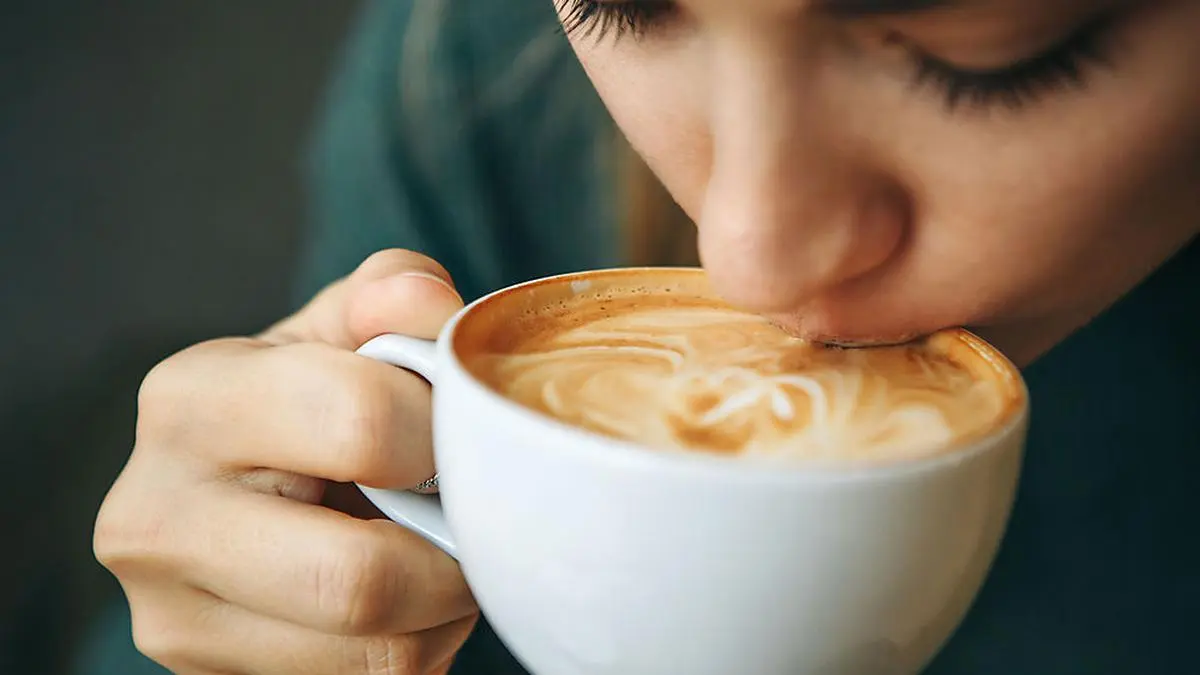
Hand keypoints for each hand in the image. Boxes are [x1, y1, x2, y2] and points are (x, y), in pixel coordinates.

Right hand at [95, 250, 476, 674]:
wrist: (238, 489)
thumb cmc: (306, 398)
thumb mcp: (340, 330)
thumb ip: (390, 296)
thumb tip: (429, 306)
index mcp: (189, 400)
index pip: (360, 422)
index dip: (446, 431)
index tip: (461, 430)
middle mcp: (153, 515)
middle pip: (358, 578)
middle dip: (452, 552)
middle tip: (468, 515)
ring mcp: (173, 617)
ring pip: (376, 651)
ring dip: (444, 607)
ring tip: (435, 552)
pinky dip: (418, 645)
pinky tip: (403, 599)